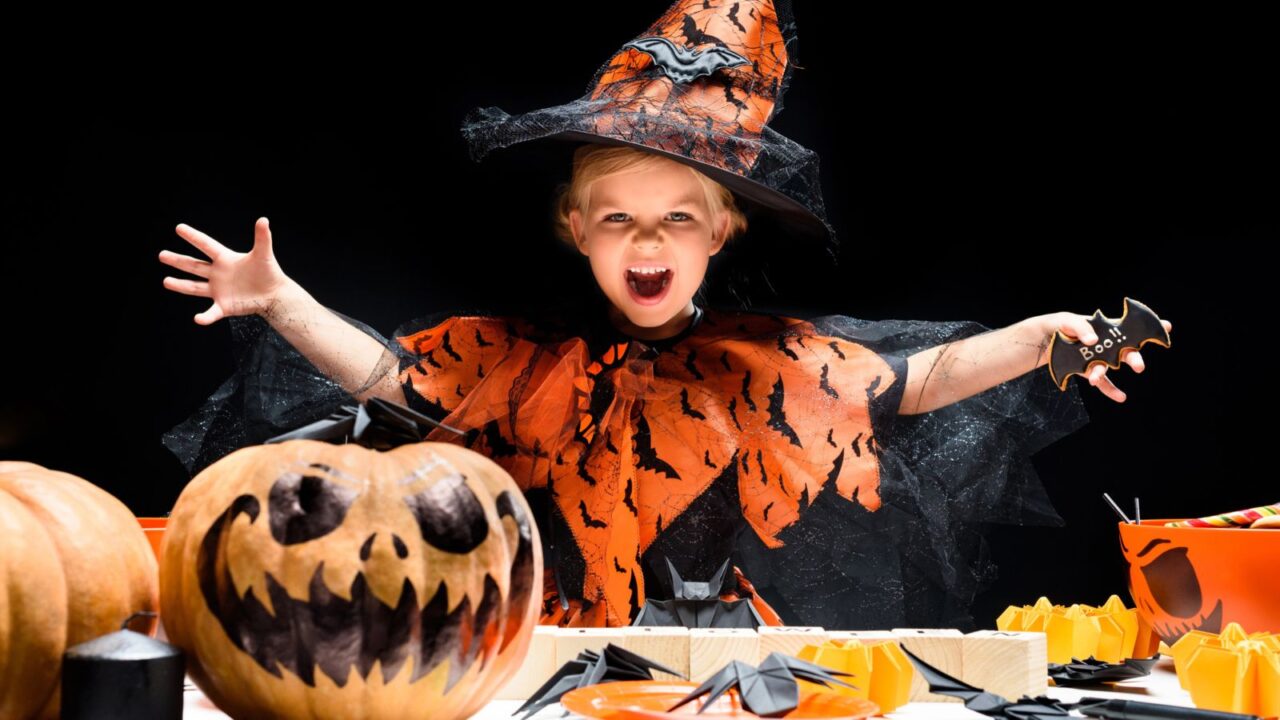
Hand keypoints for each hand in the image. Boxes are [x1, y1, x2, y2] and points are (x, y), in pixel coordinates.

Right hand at [160, 217, 293, 324]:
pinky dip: (205, 317)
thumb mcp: (264, 254)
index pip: (206, 245)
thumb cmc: (269, 272)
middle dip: (178, 260)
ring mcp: (219, 290)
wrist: (275, 294)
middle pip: (194, 265)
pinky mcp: (224, 306)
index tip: (179, 228)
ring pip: (195, 287)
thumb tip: (263, 219)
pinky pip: (212, 313)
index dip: (193, 237)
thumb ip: (262, 238)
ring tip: (166, 281)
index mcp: (225, 259)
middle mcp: (218, 274)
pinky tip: (198, 319)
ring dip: (180, 285)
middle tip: (162, 255)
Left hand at [1054, 313, 1173, 401]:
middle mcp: (1107, 344)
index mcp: (1107, 328)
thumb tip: (1093, 340)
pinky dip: (1110, 390)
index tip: (1167, 326)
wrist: (1045, 340)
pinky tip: (1121, 398)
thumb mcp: (1068, 320)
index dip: (1150, 325)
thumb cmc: (1061, 326)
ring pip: (1109, 367)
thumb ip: (1081, 327)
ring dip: (1105, 373)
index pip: (1131, 326)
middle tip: (1138, 366)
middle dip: (1134, 358)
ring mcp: (1099, 358)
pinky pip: (1103, 382)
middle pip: (1126, 350)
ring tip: (1094, 378)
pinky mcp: (1090, 371)